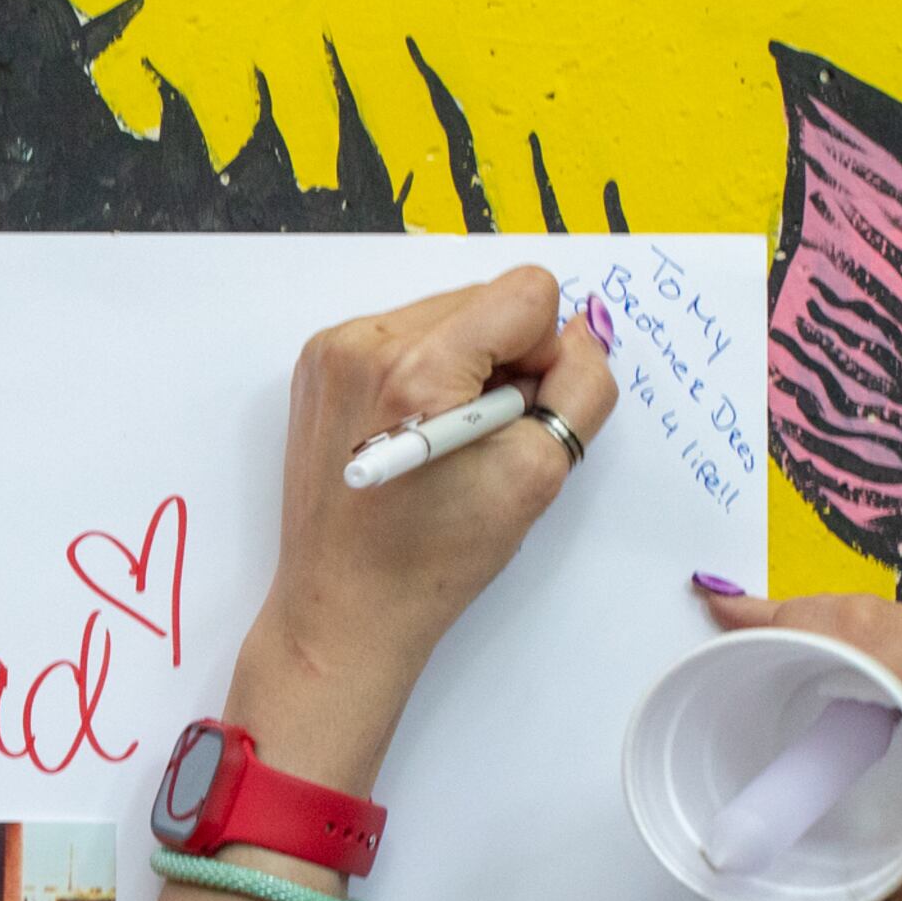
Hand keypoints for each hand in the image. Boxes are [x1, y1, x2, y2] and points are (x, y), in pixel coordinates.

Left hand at [230, 267, 619, 794]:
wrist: (345, 608)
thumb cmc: (439, 557)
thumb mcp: (539, 474)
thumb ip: (581, 386)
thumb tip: (582, 328)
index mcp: (416, 367)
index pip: (526, 292)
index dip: (544, 353)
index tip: (519, 413)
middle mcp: (362, 341)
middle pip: (483, 297)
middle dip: (502, 358)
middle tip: (483, 436)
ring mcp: (331, 349)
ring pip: (445, 313)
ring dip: (465, 365)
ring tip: (445, 440)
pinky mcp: (318, 364)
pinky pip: (403, 334)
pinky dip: (425, 372)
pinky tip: (415, 431)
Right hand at [696, 588, 901, 834]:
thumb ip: (856, 854)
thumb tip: (772, 854)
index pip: (863, 631)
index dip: (787, 620)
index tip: (728, 618)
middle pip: (870, 614)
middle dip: (795, 618)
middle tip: (733, 625)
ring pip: (889, 613)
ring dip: (827, 626)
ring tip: (768, 634)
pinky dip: (863, 637)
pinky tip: (828, 645)